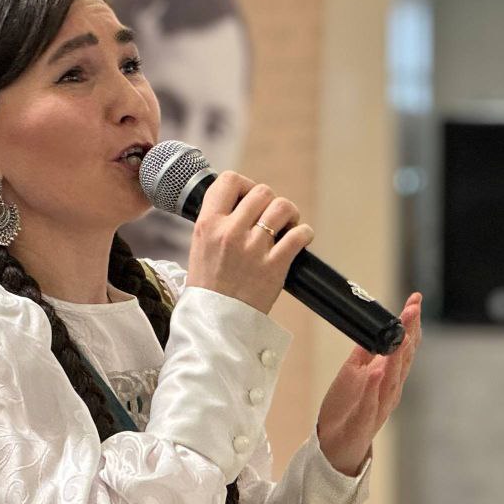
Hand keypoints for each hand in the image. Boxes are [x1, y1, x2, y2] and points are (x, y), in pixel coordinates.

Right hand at [184, 171, 314, 314]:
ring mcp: (254, 248)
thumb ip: (216, 222)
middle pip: (262, 191)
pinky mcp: (275, 265)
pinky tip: (300, 239)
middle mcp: (230, 232)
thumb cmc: (208, 286)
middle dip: (269, 201)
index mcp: (208, 225)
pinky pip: (299, 235)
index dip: (244, 184)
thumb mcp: (199, 246)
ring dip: (289, 214)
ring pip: (282, 207)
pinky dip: (304, 234)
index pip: (228, 181)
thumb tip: (239, 204)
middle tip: (270, 215)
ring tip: (287, 225)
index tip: (248, 196)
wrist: (215, 322)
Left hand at [316, 292, 422, 475]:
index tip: (415, 301)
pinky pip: (371, 402)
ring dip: (398, 355)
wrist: (335, 446)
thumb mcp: (354, 374)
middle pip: (403, 358)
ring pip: (392, 378)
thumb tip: (374, 329)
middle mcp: (389, 389)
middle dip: (409, 333)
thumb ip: (366, 354)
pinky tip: (378, 370)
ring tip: (403, 332)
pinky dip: (375, 387)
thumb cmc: (347, 410)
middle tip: (414, 308)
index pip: (403, 346)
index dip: (410, 324)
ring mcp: (379, 405)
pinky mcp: (364, 420)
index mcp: (388, 376)